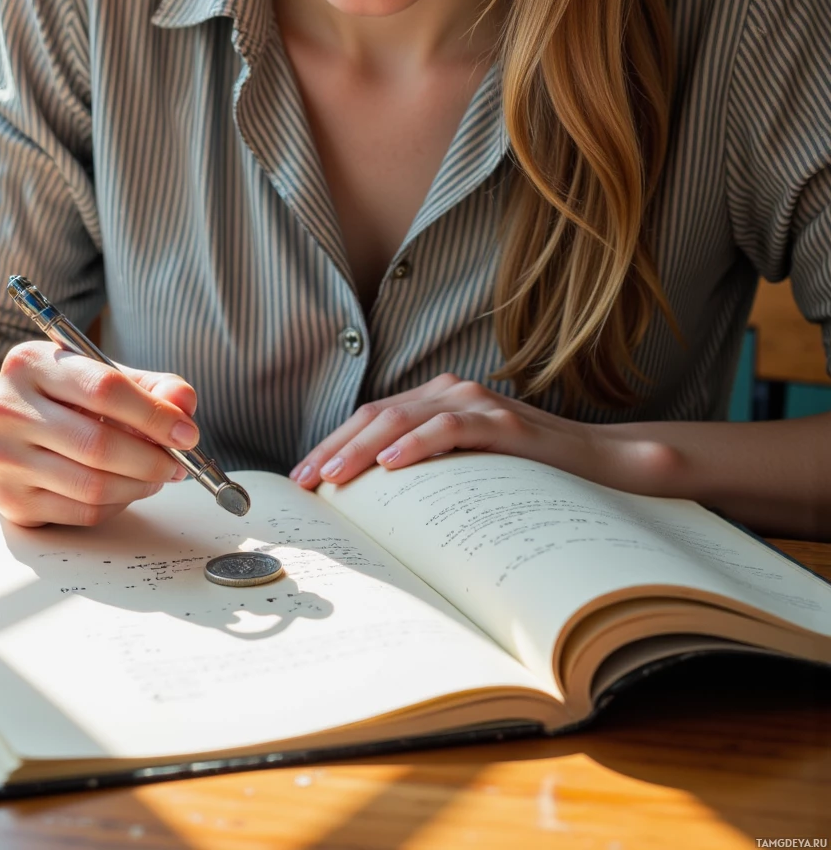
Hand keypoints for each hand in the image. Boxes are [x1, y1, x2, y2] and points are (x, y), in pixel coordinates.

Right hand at [0, 340, 199, 527]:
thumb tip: (183, 403)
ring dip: (139, 484)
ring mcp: (5, 459)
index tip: (186, 432)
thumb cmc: (61, 400)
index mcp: (30, 364)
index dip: (154, 415)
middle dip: (152, 458)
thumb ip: (150, 385)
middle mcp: (7, 410)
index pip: (104, 389)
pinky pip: (82, 512)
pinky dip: (118, 504)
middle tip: (178, 462)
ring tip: (157, 474)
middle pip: (98, 444)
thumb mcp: (100, 375)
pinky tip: (127, 488)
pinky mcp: (11, 500)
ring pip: (92, 485)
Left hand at [289, 372, 666, 491]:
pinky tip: (391, 463)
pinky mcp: (504, 421)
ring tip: (332, 477)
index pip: (369, 417)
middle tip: (303, 484)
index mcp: (436, 399)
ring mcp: (477, 402)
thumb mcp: (465, 471)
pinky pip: (450, 427)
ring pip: (403, 416)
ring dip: (361, 447)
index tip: (301, 480)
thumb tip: (373, 510)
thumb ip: (427, 473)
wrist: (602, 466)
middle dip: (333, 449)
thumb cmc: (528, 474)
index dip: (331, 444)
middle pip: (375, 414)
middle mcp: (451, 391)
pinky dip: (416, 442)